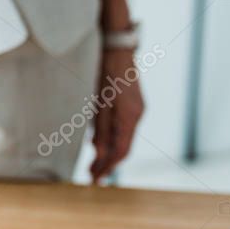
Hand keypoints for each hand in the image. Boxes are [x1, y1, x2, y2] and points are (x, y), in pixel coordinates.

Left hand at [90, 47, 144, 183]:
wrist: (116, 48)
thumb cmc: (104, 72)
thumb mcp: (99, 101)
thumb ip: (101, 128)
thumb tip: (99, 153)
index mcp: (130, 116)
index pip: (121, 150)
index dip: (108, 167)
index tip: (95, 180)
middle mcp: (137, 115)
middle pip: (123, 147)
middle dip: (107, 163)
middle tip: (91, 176)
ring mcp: (137, 109)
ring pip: (123, 137)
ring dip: (109, 152)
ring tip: (94, 165)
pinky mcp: (132, 103)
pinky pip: (123, 127)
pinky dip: (113, 138)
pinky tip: (101, 144)